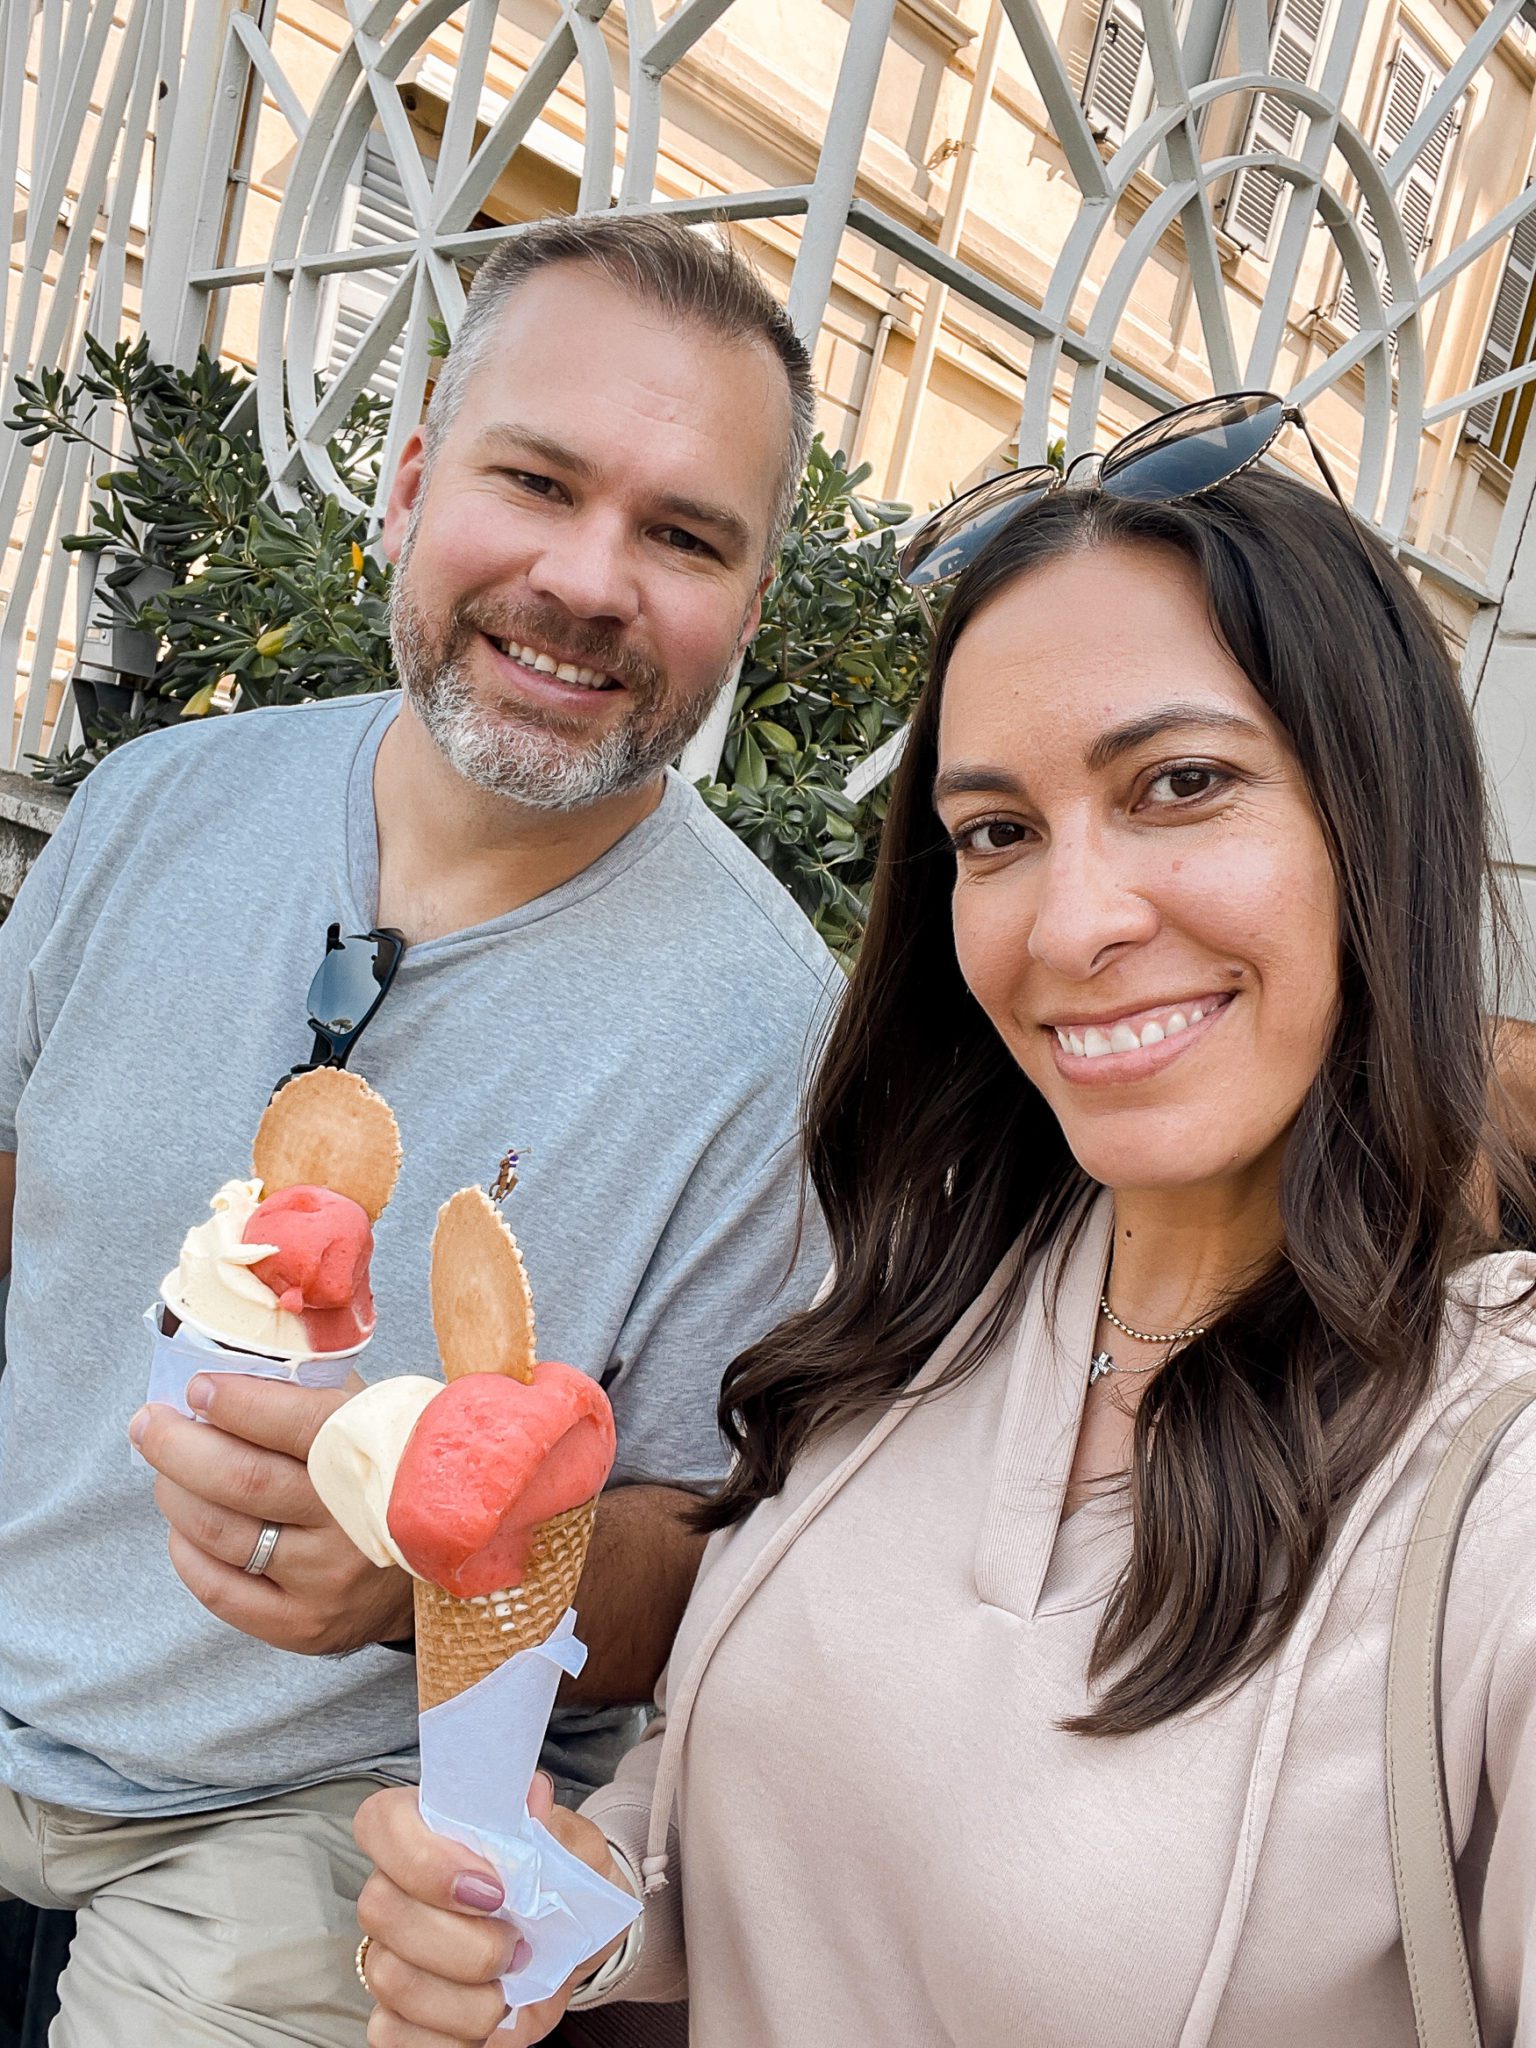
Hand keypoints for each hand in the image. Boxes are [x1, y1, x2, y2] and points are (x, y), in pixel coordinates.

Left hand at [129, 1371, 415, 1653]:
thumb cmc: (387, 1471)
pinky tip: (185, 1523)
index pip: (295, 1424)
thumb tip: (226, 1368)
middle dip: (179, 1446)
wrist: (439, 1559)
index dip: (236, 1403)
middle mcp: (353, 1524)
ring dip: (175, 1493)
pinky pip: (219, 1590)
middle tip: (148, 1422)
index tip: (198, 1388)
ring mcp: (326, 1580)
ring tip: (164, 1470)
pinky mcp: (302, 1626)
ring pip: (222, 1534)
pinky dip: (186, 1550)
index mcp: (376, 1459)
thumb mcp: (371, 1419)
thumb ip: (311, 1392)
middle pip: (243, 1481)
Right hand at [354, 1774, 632, 2046]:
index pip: (382, 1822)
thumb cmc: (565, 1886)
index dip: (426, 1859)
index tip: (493, 1888)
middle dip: (463, 1942)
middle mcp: (395, 1886)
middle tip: (519, 1946)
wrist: (573, 1949)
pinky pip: (393, 2035)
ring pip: (391, 1979)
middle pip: (382, 1910)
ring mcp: (387, 1952)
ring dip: (467, 1997)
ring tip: (511, 1985)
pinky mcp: (393, 2015)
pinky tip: (488, 2018)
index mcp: (428, 1827)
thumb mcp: (578, 1852)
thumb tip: (532, 1796)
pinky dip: (451, 2037)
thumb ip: (556, 1828)